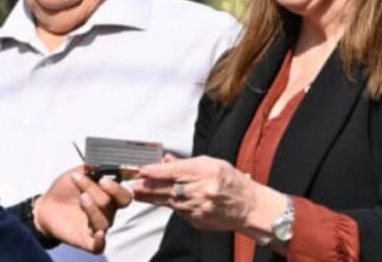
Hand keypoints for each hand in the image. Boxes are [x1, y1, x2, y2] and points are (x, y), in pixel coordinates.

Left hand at [35, 166, 133, 252]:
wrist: (46, 205)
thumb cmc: (64, 189)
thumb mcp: (78, 172)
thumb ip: (92, 168)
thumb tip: (103, 163)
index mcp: (109, 196)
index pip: (124, 195)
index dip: (117, 188)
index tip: (103, 179)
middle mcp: (107, 212)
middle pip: (113, 205)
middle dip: (98, 192)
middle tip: (83, 185)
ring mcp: (97, 226)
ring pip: (105, 221)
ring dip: (93, 208)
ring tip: (81, 198)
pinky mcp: (86, 240)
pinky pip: (99, 246)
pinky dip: (100, 241)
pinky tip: (97, 234)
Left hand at [133, 156, 284, 234]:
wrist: (248, 206)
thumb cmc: (232, 182)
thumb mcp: (213, 163)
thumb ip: (187, 163)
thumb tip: (167, 161)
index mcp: (207, 171)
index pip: (176, 171)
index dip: (156, 171)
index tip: (142, 169)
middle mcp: (203, 190)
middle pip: (169, 188)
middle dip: (149, 186)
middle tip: (133, 184)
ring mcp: (200, 207)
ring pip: (170, 201)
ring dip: (152, 197)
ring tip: (138, 192)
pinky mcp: (197, 220)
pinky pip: (178, 211)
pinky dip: (168, 205)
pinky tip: (157, 201)